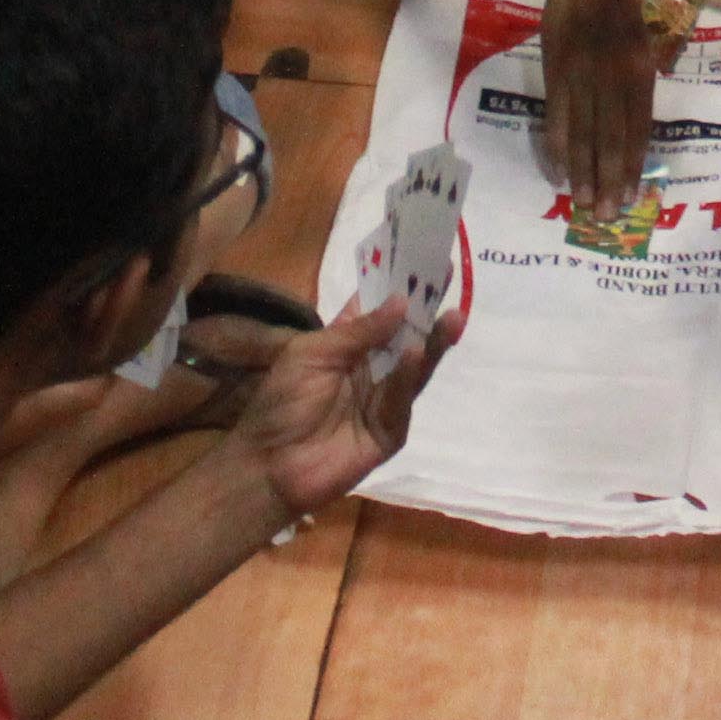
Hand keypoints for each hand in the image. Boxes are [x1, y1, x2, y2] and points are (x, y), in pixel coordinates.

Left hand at [224, 292, 456, 522]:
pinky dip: (409, 376)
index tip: (424, 256)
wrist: (268, 464)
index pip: (381, 308)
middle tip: (448, 279)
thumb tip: (401, 301)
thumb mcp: (312, 353)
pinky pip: (403, 399)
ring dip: (433, 341)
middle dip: (427, 308)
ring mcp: (385, 399)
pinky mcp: (391, 430)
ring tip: (452, 317)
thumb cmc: (281, 402)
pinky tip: (415, 353)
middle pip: (407, 334)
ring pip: (415, 365)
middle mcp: (372, 367)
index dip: (399, 283)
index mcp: (349, 343)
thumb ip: (358, 331)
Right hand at [542, 0, 660, 207]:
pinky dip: (559, 146)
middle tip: (607, 216)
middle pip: (612, 139)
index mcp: (640, 73)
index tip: (632, 197)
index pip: (639, 130)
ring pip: (584, 135)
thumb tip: (633, 131)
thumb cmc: (621, 10)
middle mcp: (614, 79)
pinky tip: (560, 171)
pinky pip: (557, 117)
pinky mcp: (555, 72)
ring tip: (583, 203)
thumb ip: (636, 87)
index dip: (635, 165)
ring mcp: (582, 77)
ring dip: (583, 171)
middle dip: (610, 180)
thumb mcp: (642, 47)